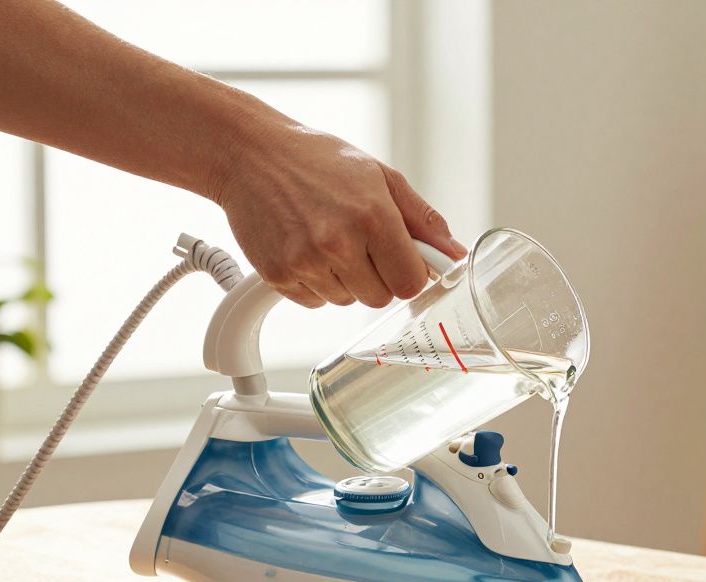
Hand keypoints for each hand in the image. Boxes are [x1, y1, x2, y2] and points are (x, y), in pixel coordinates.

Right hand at [212, 123, 466, 307]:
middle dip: (379, 277)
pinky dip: (316, 283)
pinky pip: (315, 302)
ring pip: (347, 301)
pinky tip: (307, 248)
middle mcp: (338, 243)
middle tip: (361, 244)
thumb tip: (456, 255)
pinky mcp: (278, 275)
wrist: (250, 155)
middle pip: (380, 298)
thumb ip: (423, 220)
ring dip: (346, 280)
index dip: (410, 274)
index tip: (402, 261)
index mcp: (372, 217)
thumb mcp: (380, 177)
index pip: (411, 283)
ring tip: (329, 240)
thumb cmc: (318, 161)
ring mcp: (305, 262)